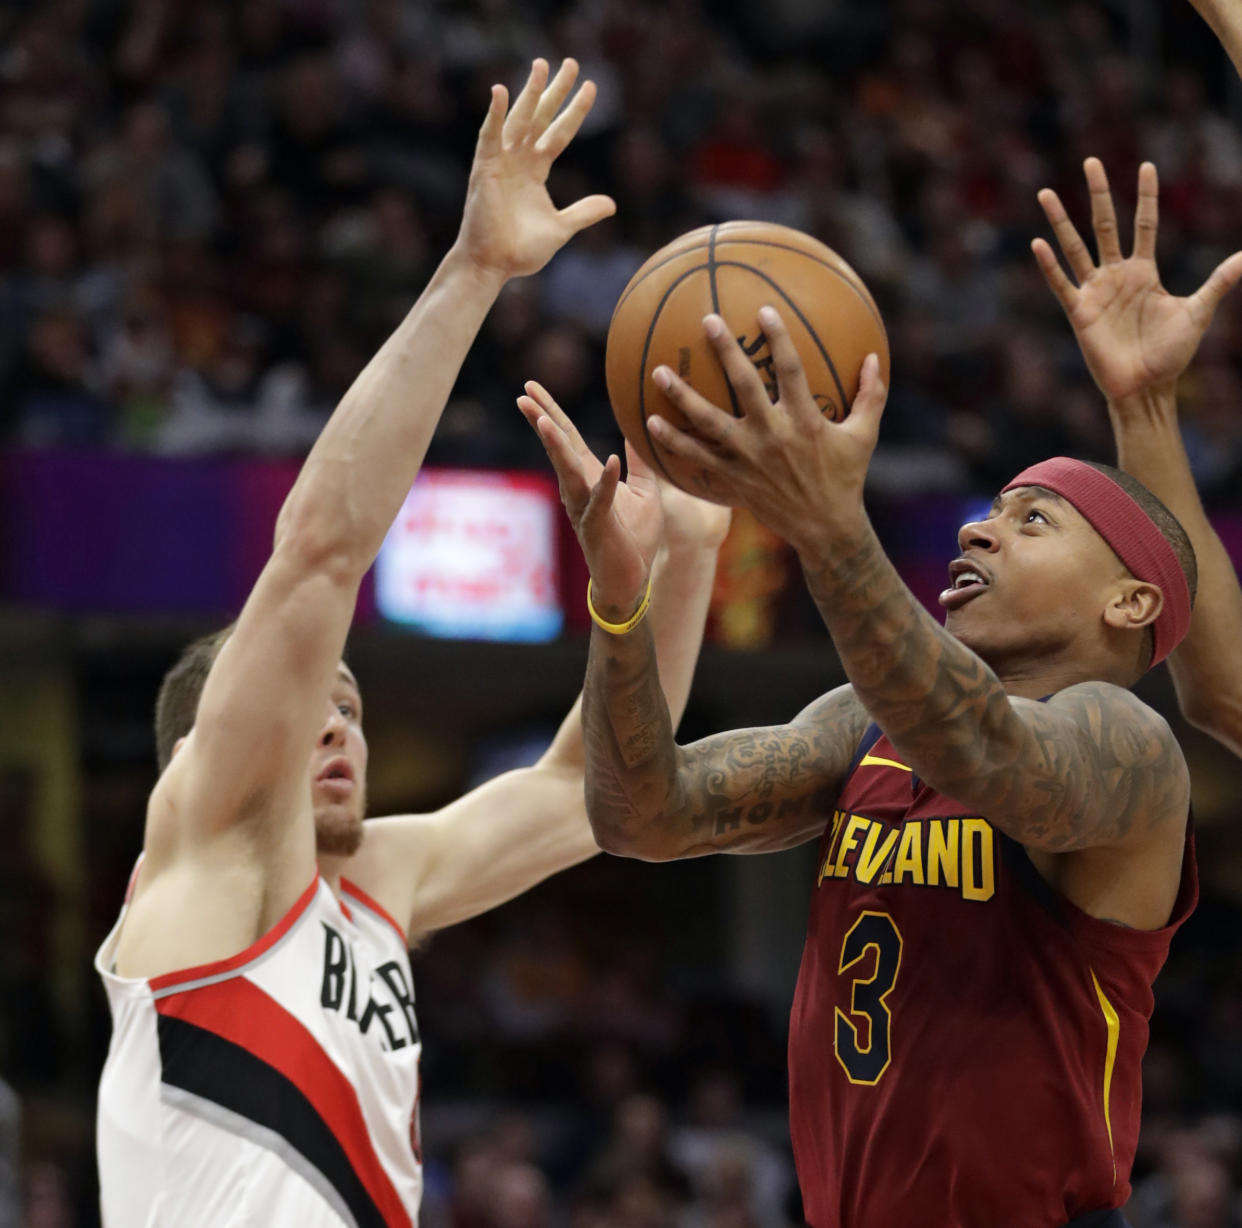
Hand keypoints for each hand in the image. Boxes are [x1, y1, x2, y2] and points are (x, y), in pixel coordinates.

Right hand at [455, 59, 615, 284]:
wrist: (494, 266)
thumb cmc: (520, 251)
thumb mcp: (561, 228)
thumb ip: (584, 213)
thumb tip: (612, 204)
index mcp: (535, 171)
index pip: (559, 133)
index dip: (575, 111)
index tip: (591, 87)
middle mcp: (519, 161)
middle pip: (540, 117)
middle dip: (554, 91)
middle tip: (571, 62)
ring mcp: (501, 162)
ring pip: (518, 120)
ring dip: (529, 93)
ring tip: (541, 65)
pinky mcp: (484, 169)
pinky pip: (489, 136)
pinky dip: (494, 115)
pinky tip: (500, 91)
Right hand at [518, 381, 661, 617]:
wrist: (631, 580)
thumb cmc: (635, 537)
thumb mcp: (646, 491)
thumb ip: (640, 462)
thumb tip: (639, 428)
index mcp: (590, 476)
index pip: (567, 438)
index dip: (550, 412)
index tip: (530, 387)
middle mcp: (580, 489)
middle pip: (559, 449)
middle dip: (542, 421)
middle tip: (524, 394)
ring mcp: (586, 508)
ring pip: (569, 472)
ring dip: (558, 447)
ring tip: (544, 422)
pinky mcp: (600, 526)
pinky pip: (603, 500)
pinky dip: (608, 482)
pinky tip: (611, 460)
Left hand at [645, 308, 886, 558]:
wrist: (824, 529)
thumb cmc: (846, 478)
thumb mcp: (864, 436)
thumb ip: (871, 395)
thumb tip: (877, 356)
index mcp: (806, 420)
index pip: (791, 370)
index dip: (779, 339)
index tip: (764, 310)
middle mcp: (773, 435)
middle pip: (744, 385)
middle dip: (726, 351)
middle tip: (707, 321)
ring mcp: (749, 458)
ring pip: (709, 422)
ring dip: (682, 397)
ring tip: (658, 373)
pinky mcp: (733, 478)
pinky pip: (696, 458)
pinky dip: (673, 442)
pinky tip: (649, 424)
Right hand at [1032, 158, 1241, 403]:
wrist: (1147, 387)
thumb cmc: (1171, 354)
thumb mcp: (1198, 312)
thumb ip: (1219, 282)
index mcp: (1144, 272)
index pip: (1145, 224)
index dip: (1146, 196)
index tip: (1145, 165)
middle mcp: (1117, 276)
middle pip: (1105, 224)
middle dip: (1099, 193)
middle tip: (1091, 161)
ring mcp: (1096, 292)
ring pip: (1076, 247)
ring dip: (1061, 220)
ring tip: (1046, 194)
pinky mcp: (1079, 312)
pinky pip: (1062, 284)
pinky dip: (1050, 265)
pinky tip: (1038, 244)